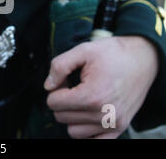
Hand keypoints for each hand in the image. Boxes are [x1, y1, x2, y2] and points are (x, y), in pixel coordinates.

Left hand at [44, 36, 158, 138]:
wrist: (142, 59)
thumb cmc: (112, 54)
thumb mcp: (83, 50)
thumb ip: (59, 66)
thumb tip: (48, 86)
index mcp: (92, 96)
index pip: (53, 103)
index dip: (56, 88)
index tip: (67, 80)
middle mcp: (104, 114)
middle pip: (61, 117)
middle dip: (63, 101)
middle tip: (75, 87)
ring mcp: (113, 124)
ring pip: (73, 131)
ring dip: (72, 116)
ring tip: (83, 99)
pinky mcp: (120, 128)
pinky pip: (93, 141)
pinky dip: (86, 130)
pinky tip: (89, 113)